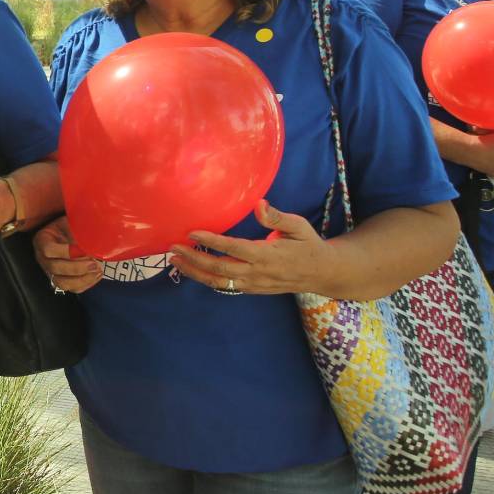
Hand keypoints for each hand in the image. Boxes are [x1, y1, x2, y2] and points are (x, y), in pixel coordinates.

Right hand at [32, 214, 102, 293]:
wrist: (67, 234)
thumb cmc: (69, 226)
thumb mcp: (71, 222)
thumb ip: (77, 228)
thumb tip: (94, 233)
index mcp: (42, 240)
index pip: (48, 249)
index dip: (66, 251)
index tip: (84, 249)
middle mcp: (43, 258)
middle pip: (55, 268)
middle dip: (77, 268)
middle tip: (94, 263)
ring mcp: (50, 271)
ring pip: (62, 283)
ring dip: (82, 279)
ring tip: (97, 270)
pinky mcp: (62, 280)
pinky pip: (72, 289)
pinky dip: (86, 284)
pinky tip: (97, 275)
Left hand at [169, 200, 337, 295]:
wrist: (321, 273)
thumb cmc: (307, 245)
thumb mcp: (298, 226)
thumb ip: (277, 217)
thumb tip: (258, 204)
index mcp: (268, 255)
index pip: (234, 248)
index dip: (212, 242)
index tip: (192, 233)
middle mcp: (258, 272)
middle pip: (220, 269)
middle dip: (194, 259)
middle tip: (173, 248)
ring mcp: (254, 284)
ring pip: (219, 282)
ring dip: (194, 272)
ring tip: (175, 261)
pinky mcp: (252, 289)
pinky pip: (225, 287)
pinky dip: (206, 279)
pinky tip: (192, 270)